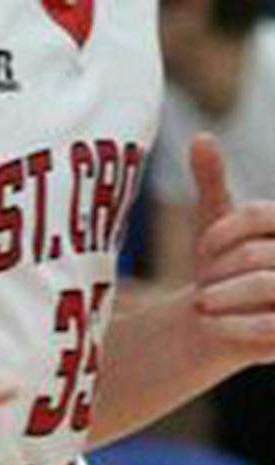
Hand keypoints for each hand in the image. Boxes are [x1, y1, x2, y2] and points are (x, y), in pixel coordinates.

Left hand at [188, 135, 274, 365]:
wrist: (219, 323)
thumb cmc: (222, 268)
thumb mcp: (216, 223)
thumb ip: (213, 181)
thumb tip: (201, 137)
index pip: (259, 215)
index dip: (222, 233)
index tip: (200, 250)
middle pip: (256, 255)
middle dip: (218, 271)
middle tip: (202, 288)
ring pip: (265, 284)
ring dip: (222, 296)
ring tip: (203, 304)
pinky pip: (268, 324)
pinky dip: (232, 325)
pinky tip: (212, 325)